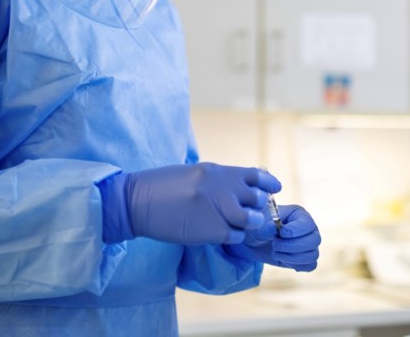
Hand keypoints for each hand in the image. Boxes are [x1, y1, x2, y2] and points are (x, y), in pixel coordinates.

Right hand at [126, 163, 280, 244]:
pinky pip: (235, 236)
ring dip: (249, 223)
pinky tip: (224, 235)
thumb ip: (217, 179)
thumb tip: (239, 187)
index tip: (273, 190)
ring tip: (241, 225)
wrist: (136, 201)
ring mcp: (217, 208)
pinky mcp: (210, 229)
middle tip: (252, 213)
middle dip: (258, 207)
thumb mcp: (193, 173)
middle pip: (257, 198)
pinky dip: (234, 237)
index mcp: (217, 171)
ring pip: (251, 218)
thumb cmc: (160, 187)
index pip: (255, 175)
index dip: (268, 184)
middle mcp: (221, 187)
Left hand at [226, 204, 320, 271]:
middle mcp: (308, 229)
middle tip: (275, 246)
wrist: (253, 241)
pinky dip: (297, 265)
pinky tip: (283, 259)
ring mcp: (308, 244)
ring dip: (292, 257)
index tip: (281, 234)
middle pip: (314, 240)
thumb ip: (268, 226)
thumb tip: (277, 230)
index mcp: (299, 215)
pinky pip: (310, 265)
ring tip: (276, 253)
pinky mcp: (304, 258)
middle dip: (293, 246)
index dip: (295, 231)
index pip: (307, 224)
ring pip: (312, 255)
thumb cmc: (258, 227)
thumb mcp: (259, 224)